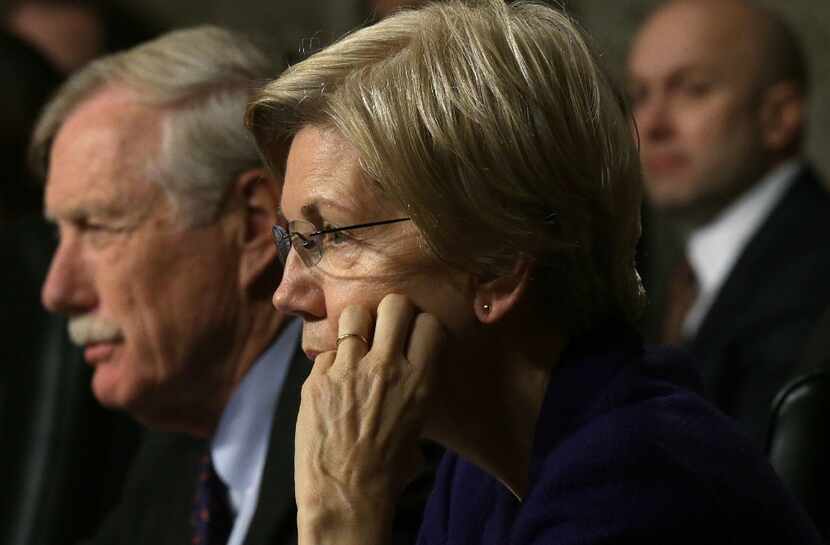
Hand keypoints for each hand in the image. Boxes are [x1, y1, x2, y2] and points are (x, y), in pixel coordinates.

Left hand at [294, 293, 445, 544]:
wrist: (346, 497)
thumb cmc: (388, 471)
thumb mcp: (418, 427)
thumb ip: (414, 390)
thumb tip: (409, 374)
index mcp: (419, 381)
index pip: (429, 323)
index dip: (420, 326)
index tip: (413, 335)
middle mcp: (387, 368)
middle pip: (395, 304)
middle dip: (391, 311)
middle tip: (385, 328)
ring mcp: (348, 370)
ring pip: (354, 315)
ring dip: (356, 326)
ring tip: (355, 344)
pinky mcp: (316, 380)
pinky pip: (325, 351)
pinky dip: (330, 361)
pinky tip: (332, 380)